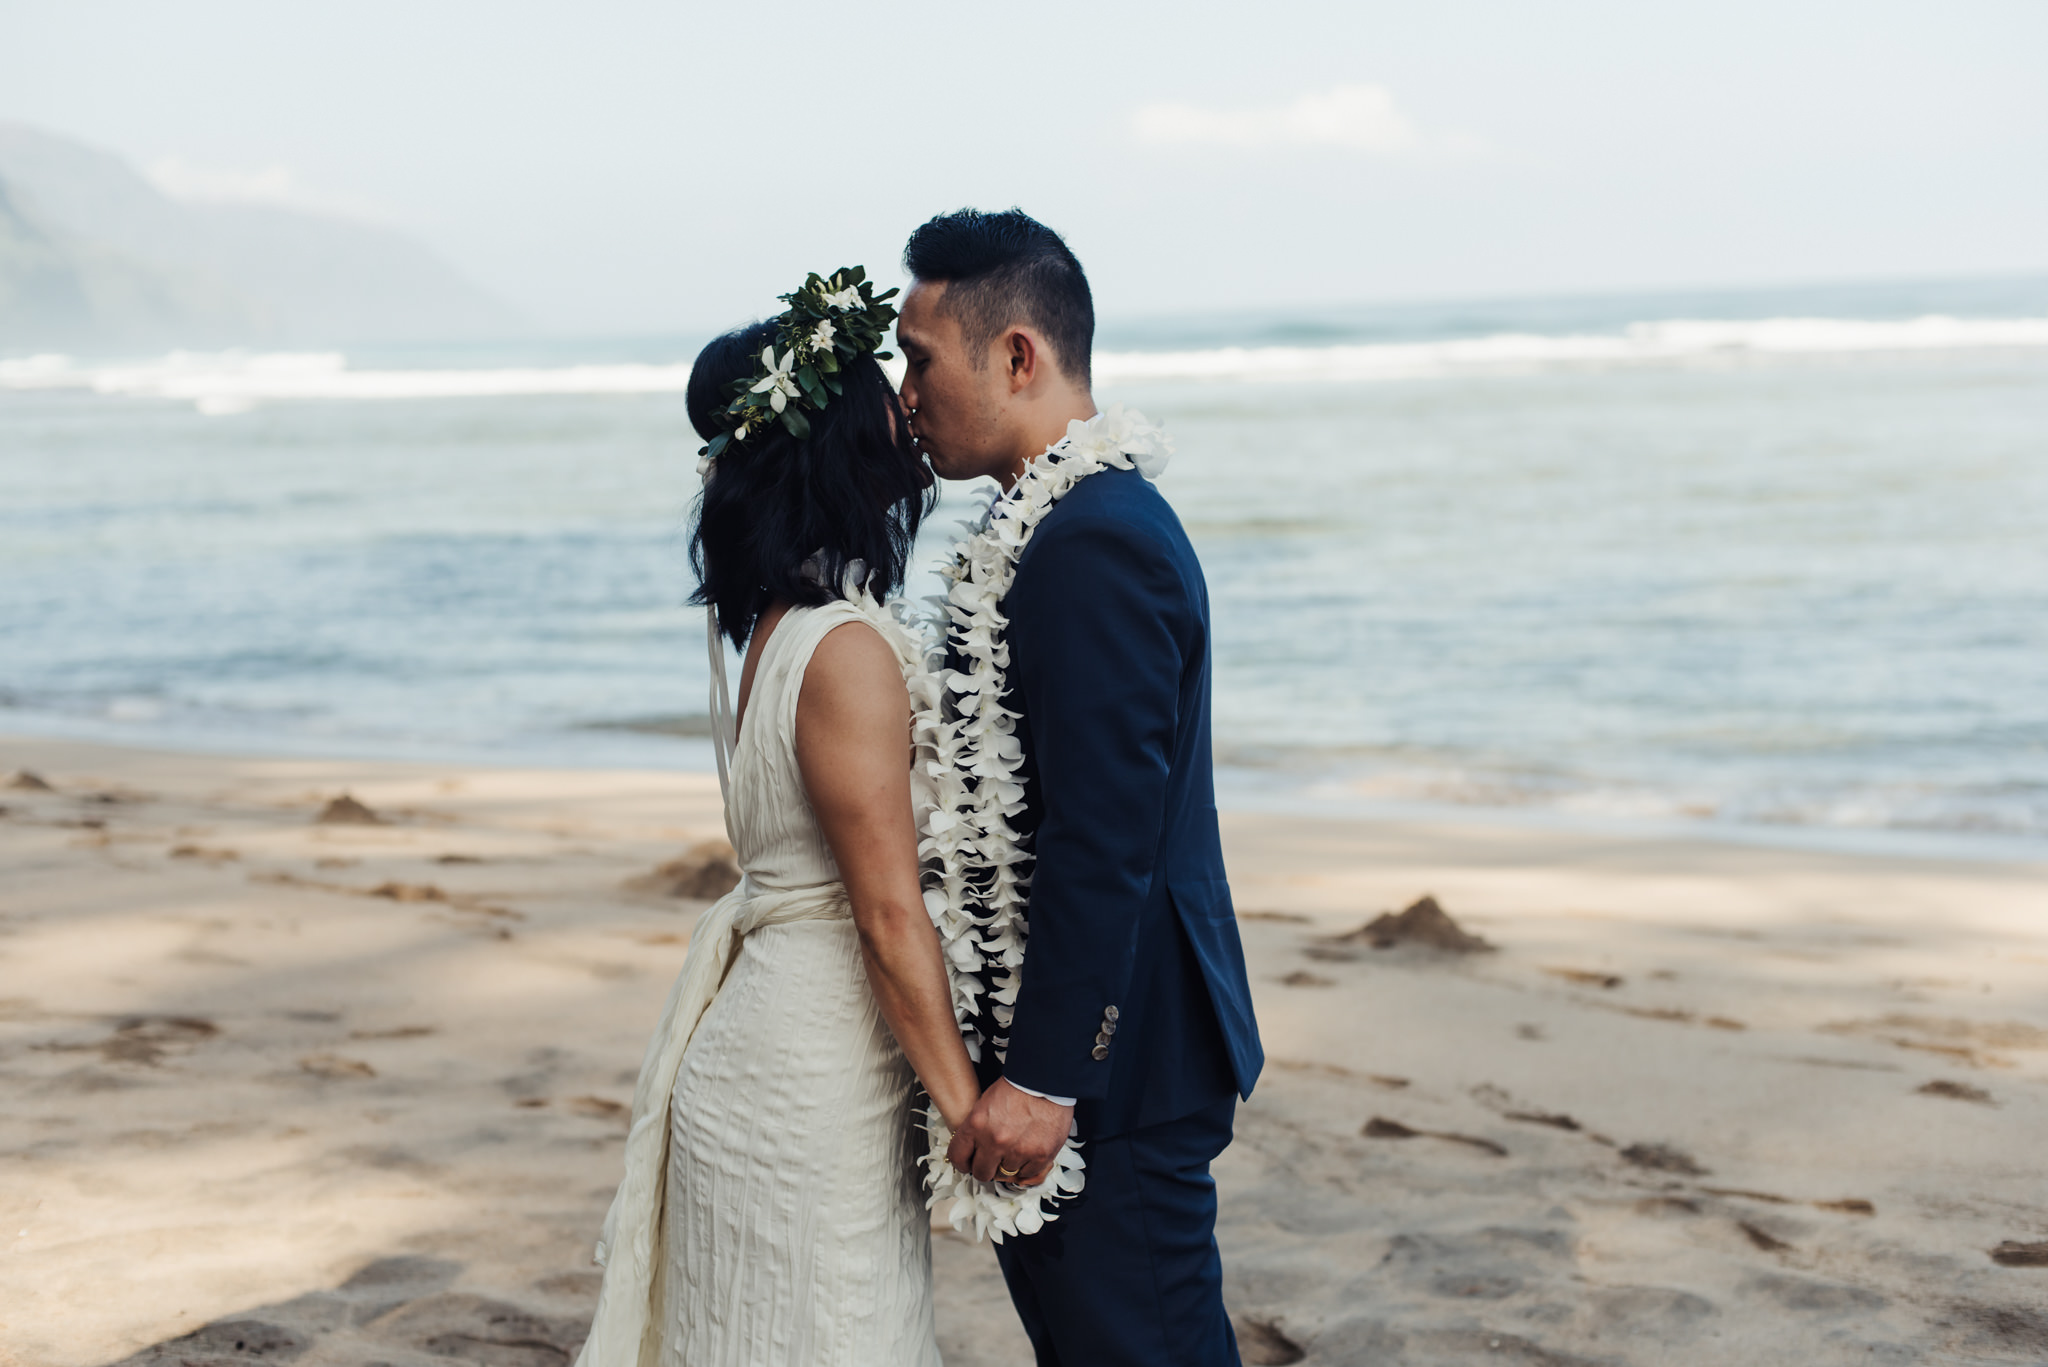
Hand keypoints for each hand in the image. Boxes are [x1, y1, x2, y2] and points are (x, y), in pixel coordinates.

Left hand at [946, 1077, 1071, 1185]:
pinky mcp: (1040, 1155)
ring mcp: (1018, 1150)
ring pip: (1005, 1174)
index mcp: (976, 1125)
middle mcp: (995, 1141)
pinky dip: (1026, 1167)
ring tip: (1014, 1150)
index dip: (963, 1163)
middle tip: (992, 1161)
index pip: (958, 1157)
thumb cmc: (1018, 1087)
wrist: (1046, 1080)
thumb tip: (974, 1149)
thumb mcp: (985, 1102)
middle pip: (981, 1172)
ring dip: (1008, 1165)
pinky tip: (1027, 1154)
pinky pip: (1027, 1175)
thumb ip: (977, 1129)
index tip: (968, 1163)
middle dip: (985, 1168)